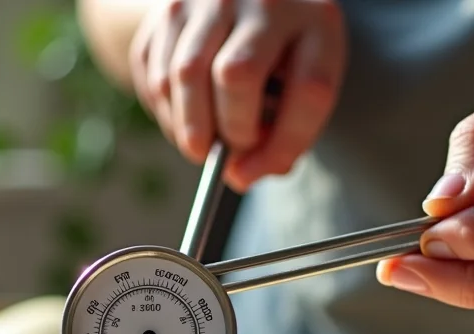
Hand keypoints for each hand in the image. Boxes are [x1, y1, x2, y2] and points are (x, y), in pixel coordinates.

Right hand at [129, 0, 345, 190]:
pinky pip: (156, 77)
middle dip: (230, 131)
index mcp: (316, 19)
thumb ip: (284, 135)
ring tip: (204, 142)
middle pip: (236, 76)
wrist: (239, 6)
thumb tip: (239, 176)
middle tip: (229, 151)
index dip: (282, 145)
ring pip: (185, 76)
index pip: (308, 91)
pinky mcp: (168, 9)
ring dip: (190, 130)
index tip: (256, 171)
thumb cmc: (278, 60)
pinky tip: (186, 115)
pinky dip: (168, 114)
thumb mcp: (300, 87)